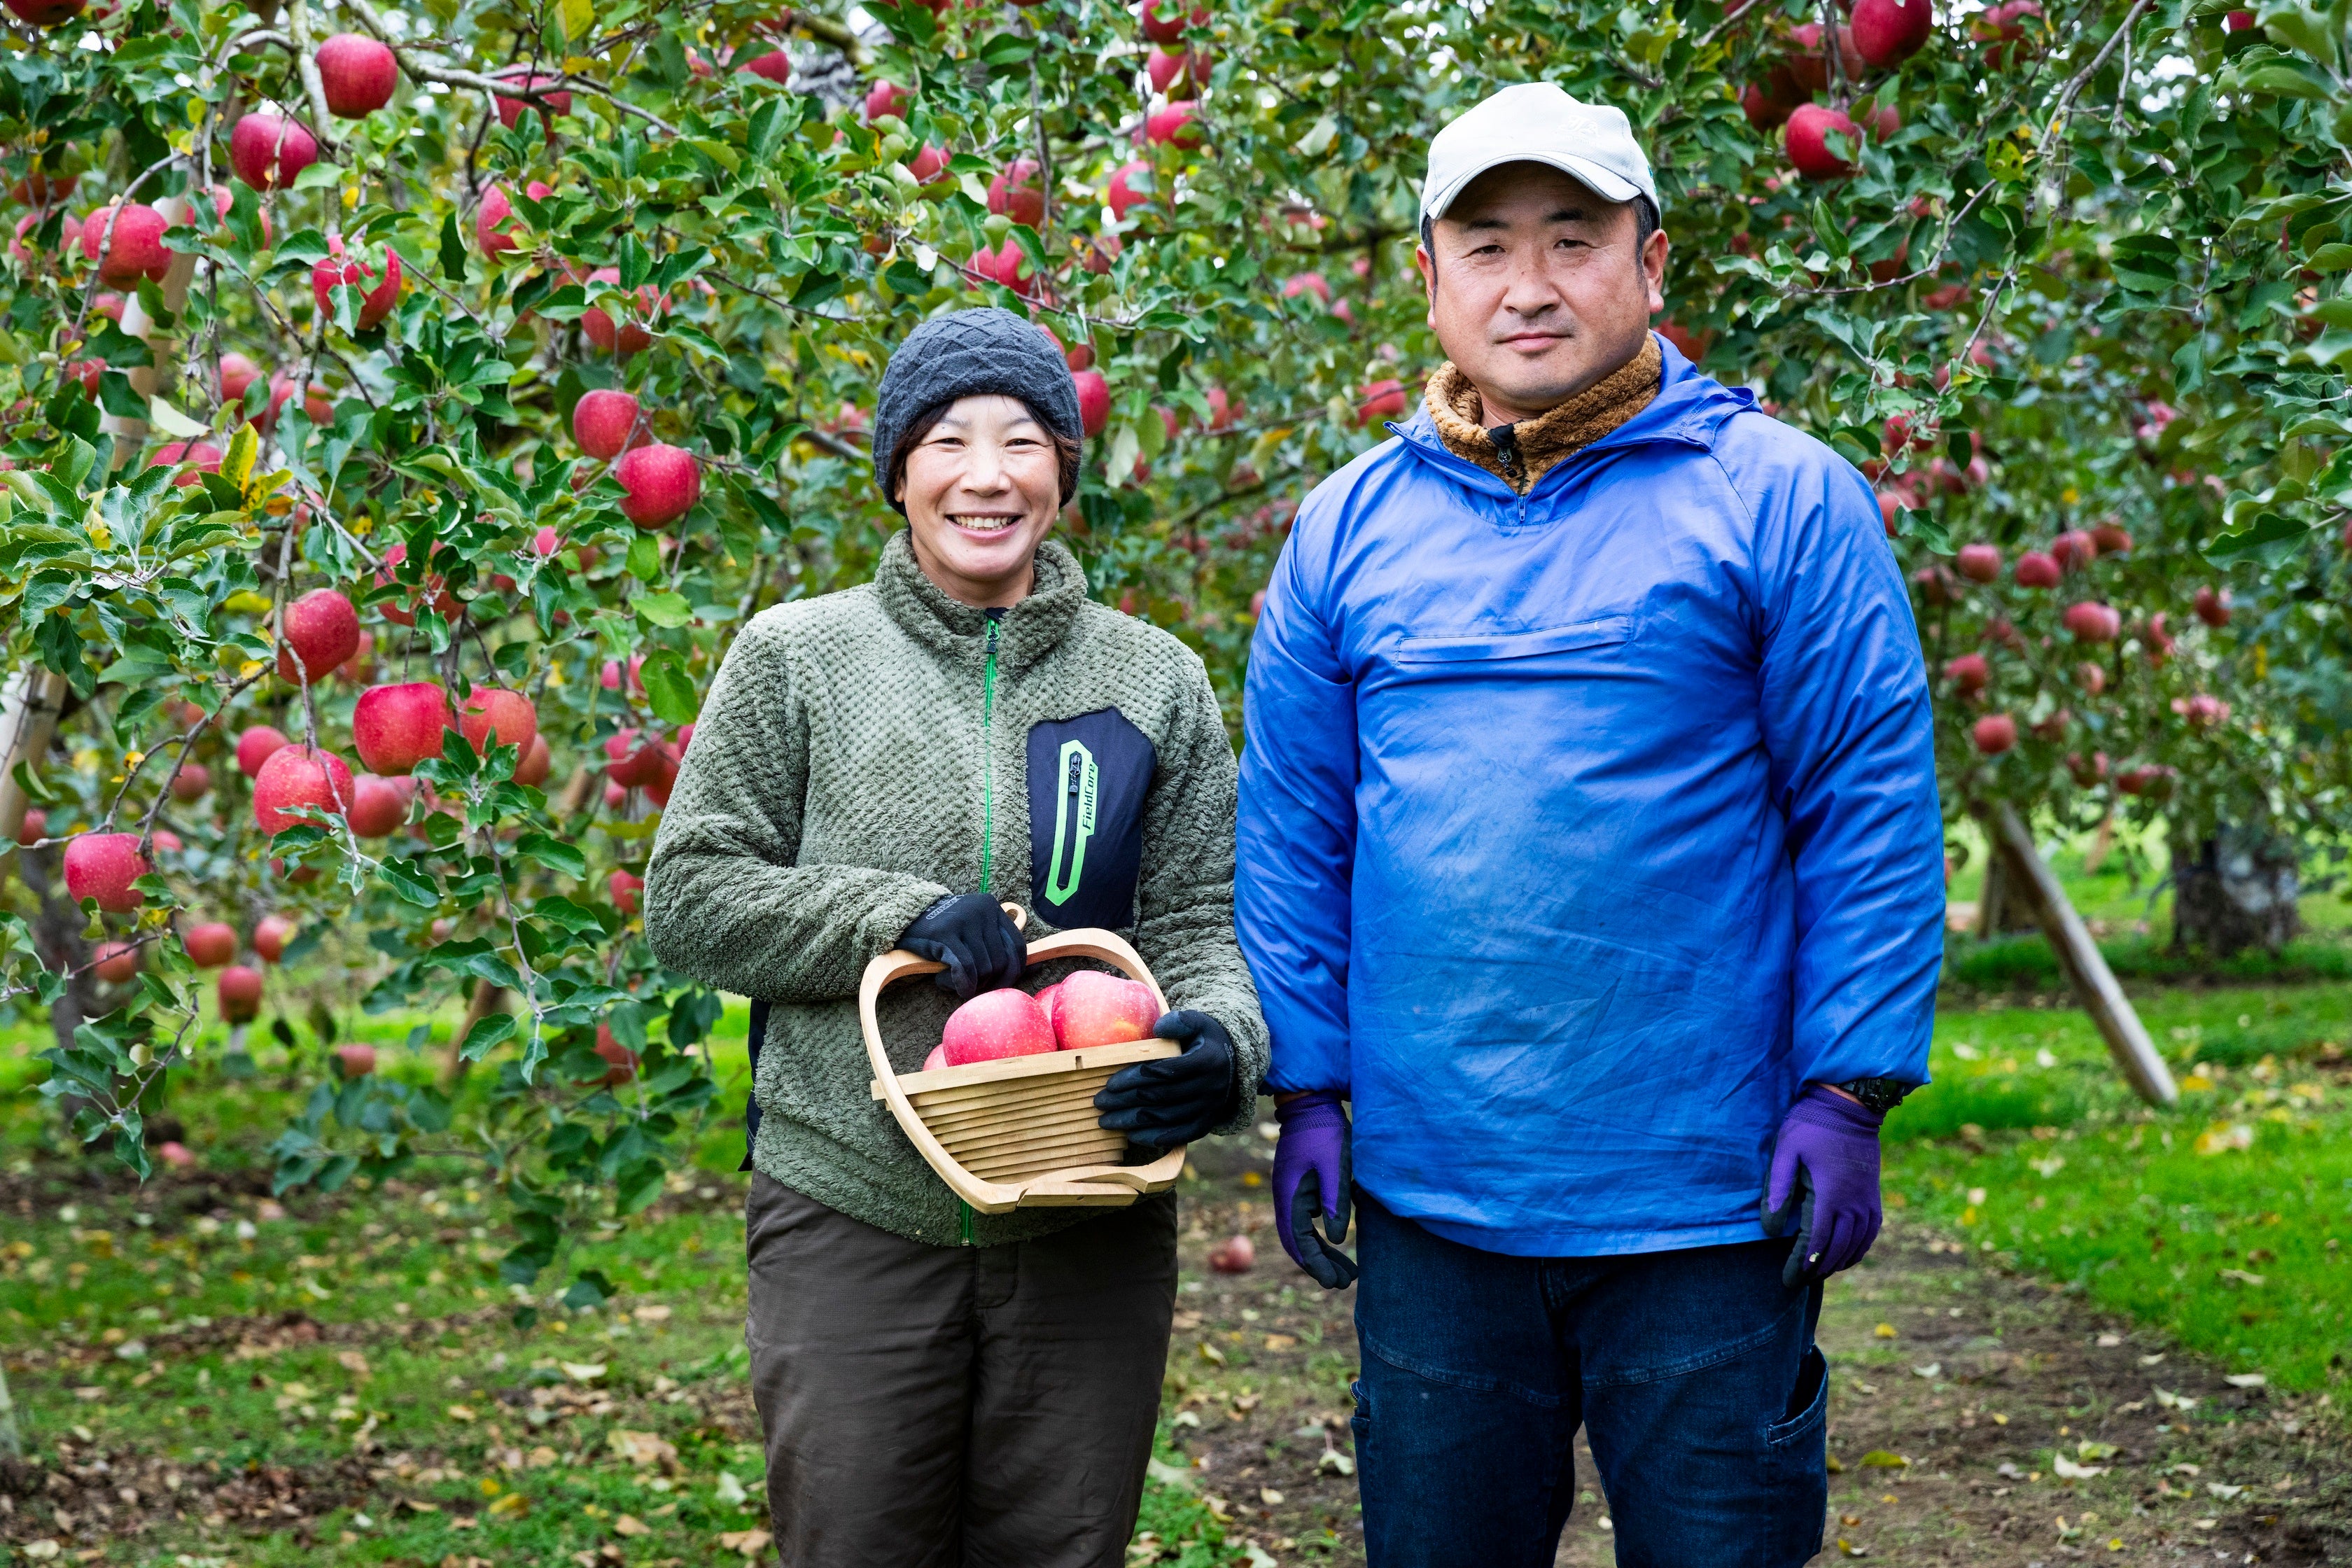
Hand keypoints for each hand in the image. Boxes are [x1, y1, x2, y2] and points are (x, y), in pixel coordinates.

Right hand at [896, 893, 1025, 999]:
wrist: (905, 917)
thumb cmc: (945, 933)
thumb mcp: (976, 934)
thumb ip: (1002, 949)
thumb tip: (1038, 969)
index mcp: (992, 908)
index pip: (1018, 947)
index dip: (1014, 973)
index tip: (999, 985)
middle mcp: (982, 910)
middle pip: (1001, 962)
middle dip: (989, 983)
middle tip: (972, 987)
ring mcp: (963, 920)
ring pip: (984, 968)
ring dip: (970, 984)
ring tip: (953, 981)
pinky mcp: (945, 933)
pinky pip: (965, 968)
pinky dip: (961, 985)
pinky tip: (950, 985)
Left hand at [1094, 1010, 1239, 1149]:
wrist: (1234, 1064)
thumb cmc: (1205, 1040)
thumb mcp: (1198, 1022)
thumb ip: (1179, 1021)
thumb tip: (1157, 1028)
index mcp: (1207, 1061)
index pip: (1165, 1072)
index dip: (1136, 1078)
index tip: (1110, 1082)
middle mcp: (1210, 1088)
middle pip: (1160, 1097)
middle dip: (1126, 1101)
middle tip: (1100, 1102)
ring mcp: (1209, 1110)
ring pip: (1165, 1119)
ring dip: (1133, 1122)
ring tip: (1106, 1121)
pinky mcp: (1206, 1124)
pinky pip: (1178, 1136)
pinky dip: (1154, 1138)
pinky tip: (1131, 1136)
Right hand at [1273, 1091, 1357, 1289]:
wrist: (1311, 1102)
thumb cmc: (1325, 1131)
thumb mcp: (1335, 1165)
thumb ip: (1336, 1201)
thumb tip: (1339, 1239)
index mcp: (1289, 1196)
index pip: (1298, 1241)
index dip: (1315, 1265)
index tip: (1332, 1283)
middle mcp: (1285, 1198)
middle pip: (1298, 1243)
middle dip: (1319, 1265)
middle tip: (1342, 1284)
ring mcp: (1291, 1193)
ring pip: (1303, 1233)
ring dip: (1322, 1253)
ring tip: (1346, 1272)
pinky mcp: (1301, 1187)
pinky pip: (1308, 1220)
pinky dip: (1322, 1236)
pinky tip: (1337, 1243)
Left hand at [1761, 1083, 1884, 1287]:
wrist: (1850, 1106)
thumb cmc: (1811, 1125)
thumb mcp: (1785, 1150)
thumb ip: (1777, 1188)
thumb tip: (1771, 1229)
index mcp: (1829, 1194)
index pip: (1816, 1241)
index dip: (1802, 1264)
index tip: (1788, 1279)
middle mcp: (1853, 1203)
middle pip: (1837, 1249)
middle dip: (1817, 1269)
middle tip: (1798, 1282)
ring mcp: (1867, 1201)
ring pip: (1856, 1245)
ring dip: (1837, 1263)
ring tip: (1817, 1274)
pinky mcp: (1873, 1196)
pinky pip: (1870, 1232)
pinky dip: (1858, 1249)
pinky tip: (1845, 1257)